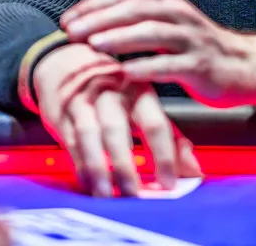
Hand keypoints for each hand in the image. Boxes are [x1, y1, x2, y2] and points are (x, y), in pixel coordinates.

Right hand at [32, 42, 201, 197]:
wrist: (67, 59)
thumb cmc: (116, 89)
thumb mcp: (145, 104)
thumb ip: (170, 136)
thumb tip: (194, 171)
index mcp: (139, 89)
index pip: (154, 123)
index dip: (164, 154)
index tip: (169, 183)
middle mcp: (110, 93)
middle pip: (117, 130)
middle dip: (125, 165)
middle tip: (134, 195)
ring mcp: (83, 102)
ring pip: (89, 136)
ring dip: (98, 168)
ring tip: (107, 196)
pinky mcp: (61, 113)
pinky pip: (70, 142)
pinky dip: (79, 165)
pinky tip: (89, 185)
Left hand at [61, 0, 255, 106]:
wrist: (244, 66)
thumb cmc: (196, 48)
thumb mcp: (168, 27)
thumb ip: (138, 22)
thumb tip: (90, 25)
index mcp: (168, 2)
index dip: (94, 5)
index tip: (67, 19)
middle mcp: (179, 15)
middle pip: (135, 10)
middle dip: (100, 19)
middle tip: (72, 32)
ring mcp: (191, 39)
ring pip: (152, 33)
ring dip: (120, 38)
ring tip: (94, 46)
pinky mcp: (201, 65)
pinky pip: (171, 65)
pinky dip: (147, 67)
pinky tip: (125, 73)